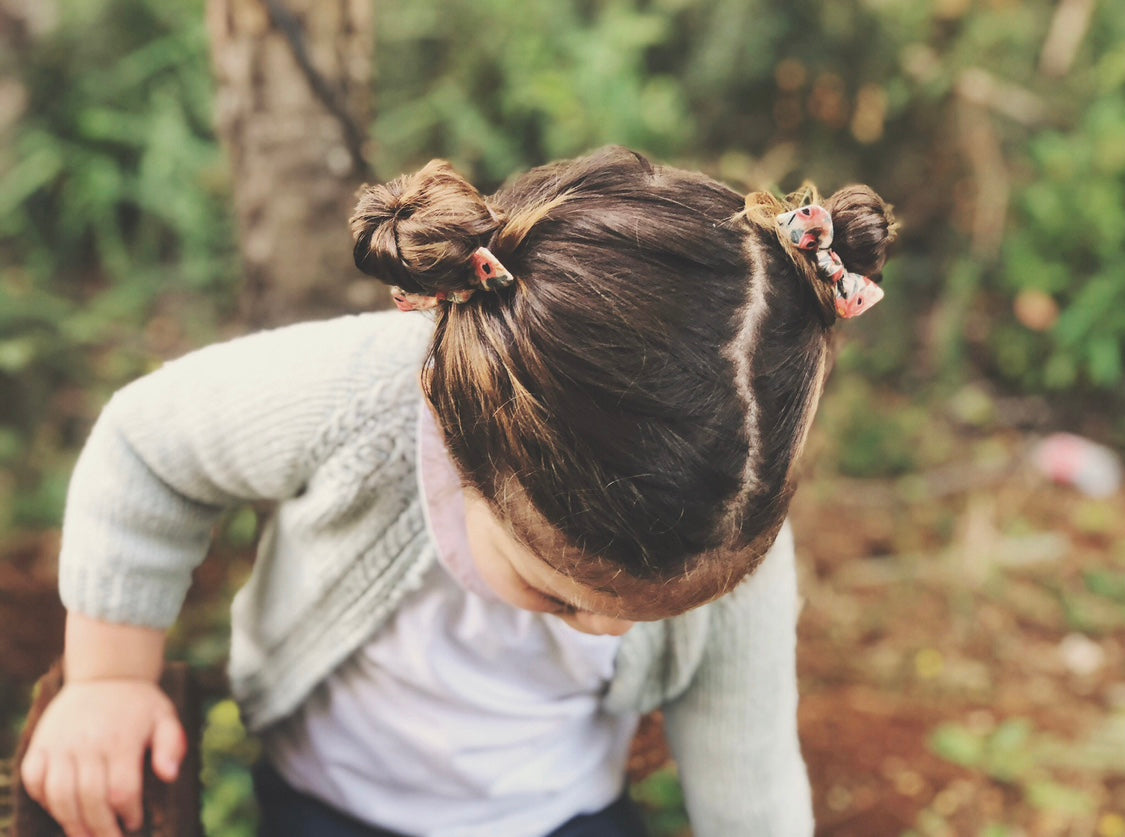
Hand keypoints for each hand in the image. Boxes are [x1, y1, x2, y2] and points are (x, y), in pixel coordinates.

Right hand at [20, 679, 185, 836]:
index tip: (134, 823)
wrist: (106, 674)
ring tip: (84, 836)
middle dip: (101, 828)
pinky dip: (43, 799)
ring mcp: (61, 744)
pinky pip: (33, 779)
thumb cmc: (139, 703)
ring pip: (59, 795)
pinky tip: (60, 809)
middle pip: (90, 799)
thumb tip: (170, 776)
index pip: (121, 790)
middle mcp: (88, 743)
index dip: (127, 814)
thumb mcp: (166, 717)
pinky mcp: (41, 743)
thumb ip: (172, 746)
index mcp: (122, 740)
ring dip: (71, 822)